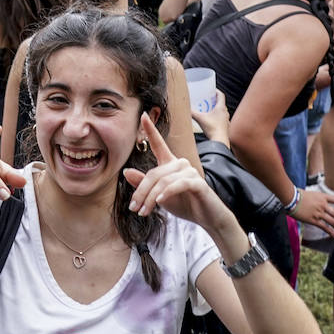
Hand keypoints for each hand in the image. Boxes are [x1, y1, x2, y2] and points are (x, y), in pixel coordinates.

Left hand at [124, 113, 228, 229]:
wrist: (207, 218)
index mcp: (170, 164)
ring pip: (162, 181)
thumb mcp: (159, 196)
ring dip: (150, 198)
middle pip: (153, 174)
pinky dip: (166, 193)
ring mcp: (190, 171)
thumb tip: (126, 171)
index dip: (150, 129)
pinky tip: (160, 202)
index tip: (142, 115)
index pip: (158, 144)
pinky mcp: (198, 182)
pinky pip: (177, 185)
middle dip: (141, 192)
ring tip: (143, 212)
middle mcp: (180, 163)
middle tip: (133, 208)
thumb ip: (143, 184)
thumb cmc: (184, 204)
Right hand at [188, 91, 229, 144]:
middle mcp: (225, 113)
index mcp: (221, 108)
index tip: (211, 89)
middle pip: (221, 103)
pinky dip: (217, 117)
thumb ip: (192, 112)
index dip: (216, 91)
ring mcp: (226, 120)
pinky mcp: (226, 127)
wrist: (219, 140)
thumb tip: (184, 108)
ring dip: (216, 109)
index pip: (221, 95)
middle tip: (207, 100)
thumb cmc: (212, 128)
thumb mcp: (199, 118)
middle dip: (214, 100)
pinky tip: (212, 121)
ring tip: (209, 110)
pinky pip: (222, 119)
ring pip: (222, 111)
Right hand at [289, 186, 333, 237]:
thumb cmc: (297, 194)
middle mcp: (323, 205)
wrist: (290, 197)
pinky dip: (331, 232)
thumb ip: (317, 199)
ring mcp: (319, 213)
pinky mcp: (313, 220)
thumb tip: (318, 202)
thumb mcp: (311, 194)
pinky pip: (325, 227)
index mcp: (323, 197)